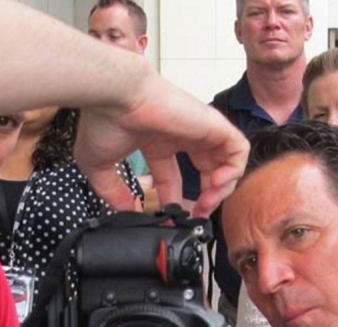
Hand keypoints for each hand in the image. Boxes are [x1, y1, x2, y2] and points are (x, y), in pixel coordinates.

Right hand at [75, 69, 248, 217]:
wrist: (114, 96)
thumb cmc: (104, 122)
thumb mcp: (99, 167)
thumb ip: (113, 192)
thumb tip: (126, 212)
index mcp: (156, 142)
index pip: (172, 176)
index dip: (175, 200)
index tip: (172, 219)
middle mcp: (180, 135)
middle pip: (205, 170)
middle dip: (206, 197)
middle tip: (197, 215)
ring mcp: (198, 129)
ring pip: (227, 161)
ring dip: (222, 188)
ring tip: (207, 203)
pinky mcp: (213, 124)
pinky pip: (238, 149)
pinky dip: (234, 170)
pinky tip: (216, 184)